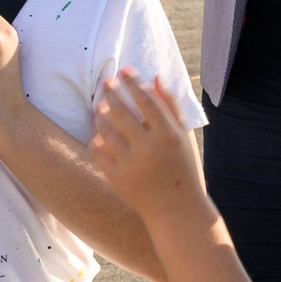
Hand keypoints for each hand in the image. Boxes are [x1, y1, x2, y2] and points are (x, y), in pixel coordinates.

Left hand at [88, 70, 211, 228]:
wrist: (177, 211)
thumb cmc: (183, 168)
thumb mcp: (183, 136)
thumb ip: (170, 105)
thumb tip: (154, 77)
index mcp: (168, 135)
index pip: (146, 99)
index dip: (133, 82)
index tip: (124, 71)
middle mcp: (149, 148)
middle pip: (122, 111)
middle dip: (111, 92)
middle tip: (105, 82)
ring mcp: (131, 165)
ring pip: (106, 130)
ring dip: (100, 114)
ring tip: (99, 106)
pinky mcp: (117, 179)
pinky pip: (99, 153)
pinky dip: (97, 140)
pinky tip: (98, 133)